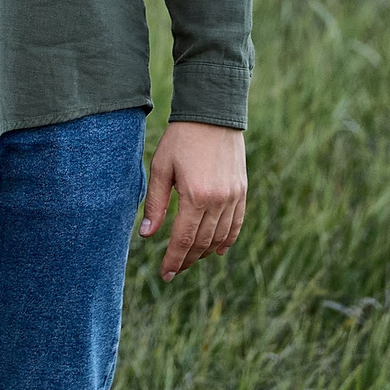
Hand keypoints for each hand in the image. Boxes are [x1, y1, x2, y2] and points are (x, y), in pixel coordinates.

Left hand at [139, 121, 246, 279]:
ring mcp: (233, 197)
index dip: (173, 260)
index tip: (165, 274)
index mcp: (195, 196)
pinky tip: (216, 249)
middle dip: (187, 259)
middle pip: (202, 242)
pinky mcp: (242, 191)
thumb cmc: (181, 139)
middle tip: (174, 270)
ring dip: (205, 252)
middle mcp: (218, 201)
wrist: (212, 115)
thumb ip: (155, 203)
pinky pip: (236, 224)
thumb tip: (147, 235)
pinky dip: (227, 240)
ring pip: (220, 237)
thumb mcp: (161, 168)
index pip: (184, 239)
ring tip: (190, 259)